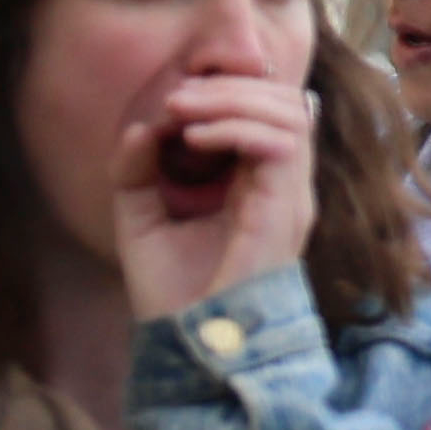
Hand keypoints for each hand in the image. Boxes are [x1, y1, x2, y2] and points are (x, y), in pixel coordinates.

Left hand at [117, 73, 317, 321]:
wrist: (185, 344)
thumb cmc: (170, 292)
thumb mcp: (141, 218)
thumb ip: (139, 170)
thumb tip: (148, 125)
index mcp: (260, 186)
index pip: (272, 112)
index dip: (231, 90)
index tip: (175, 98)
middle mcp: (285, 187)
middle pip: (288, 101)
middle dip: (233, 85)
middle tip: (179, 96)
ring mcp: (290, 198)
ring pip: (291, 113)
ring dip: (234, 99)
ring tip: (183, 110)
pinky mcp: (283, 211)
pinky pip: (280, 147)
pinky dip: (237, 128)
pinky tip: (194, 138)